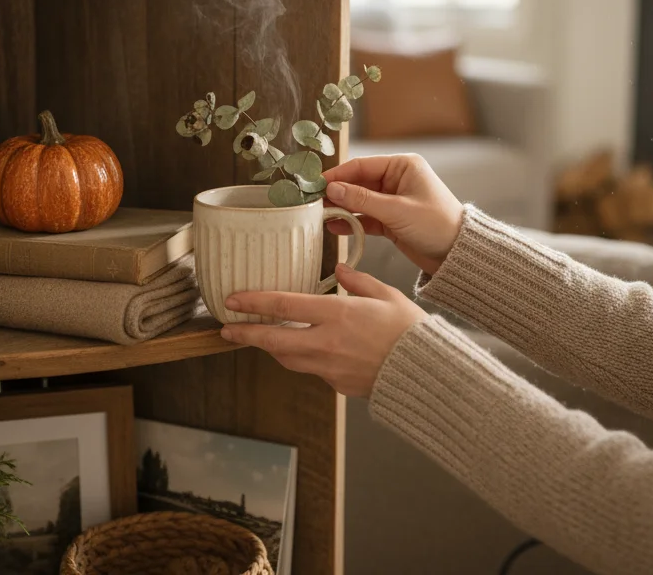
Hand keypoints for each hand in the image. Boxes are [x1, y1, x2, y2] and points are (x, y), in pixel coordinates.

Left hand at [218, 264, 423, 397]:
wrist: (425, 373)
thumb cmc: (410, 332)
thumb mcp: (386, 295)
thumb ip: (358, 281)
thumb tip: (340, 268)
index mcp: (337, 314)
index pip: (284, 305)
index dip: (254, 302)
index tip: (233, 299)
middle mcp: (326, 342)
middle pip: (273, 339)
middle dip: (246, 334)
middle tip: (226, 329)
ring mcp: (329, 367)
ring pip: (287, 358)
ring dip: (271, 347)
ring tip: (260, 337)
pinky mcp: (336, 384)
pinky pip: (311, 369)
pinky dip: (303, 358)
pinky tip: (305, 350)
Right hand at [322, 154, 462, 274]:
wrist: (457, 255)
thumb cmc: (437, 225)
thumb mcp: (398, 211)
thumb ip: (363, 200)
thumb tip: (332, 189)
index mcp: (403, 166)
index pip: (361, 166)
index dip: (337, 175)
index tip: (316, 185)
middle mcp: (396, 180)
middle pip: (357, 183)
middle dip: (337, 194)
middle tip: (313, 203)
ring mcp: (393, 200)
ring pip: (359, 202)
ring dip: (342, 209)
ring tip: (320, 217)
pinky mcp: (391, 220)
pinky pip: (365, 218)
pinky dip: (351, 222)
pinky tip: (335, 228)